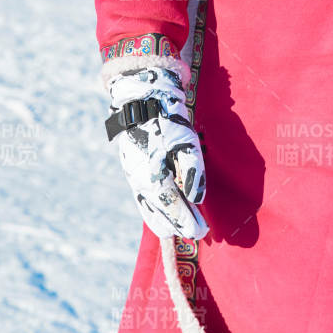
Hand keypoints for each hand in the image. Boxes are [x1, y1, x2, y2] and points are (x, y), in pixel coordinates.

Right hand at [106, 65, 208, 240]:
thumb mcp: (185, 142)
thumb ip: (192, 171)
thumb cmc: (166, 118)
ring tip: (175, 230)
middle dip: (178, 225)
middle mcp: (140, 180)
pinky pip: (141, 196)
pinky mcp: (132, 168)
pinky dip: (151, 208)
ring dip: (163, 219)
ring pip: (147, 206)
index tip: (201, 232)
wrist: (141, 98)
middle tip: (196, 234)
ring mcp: (133, 174)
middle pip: (160, 211)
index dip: (187, 221)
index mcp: (153, 175)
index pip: (173, 207)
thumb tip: (196, 198)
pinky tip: (158, 210)